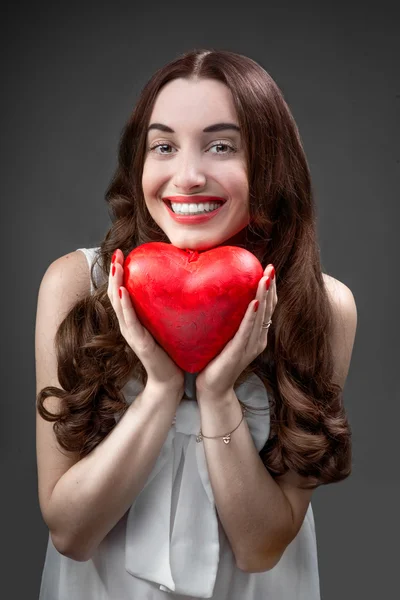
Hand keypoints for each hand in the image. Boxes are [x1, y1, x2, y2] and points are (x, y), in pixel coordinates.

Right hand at [107, 249, 184, 395]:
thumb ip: (165, 306)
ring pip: (118, 304)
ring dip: (116, 284)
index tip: (122, 252)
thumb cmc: (171, 351)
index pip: (122, 291)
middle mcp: (128, 324)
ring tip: (117, 266)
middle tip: (118, 252)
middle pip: (115, 293)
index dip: (119, 272)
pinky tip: (123, 292)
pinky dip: (124, 306)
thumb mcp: (166, 323)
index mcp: (134, 318)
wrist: (171, 379)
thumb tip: (179, 281)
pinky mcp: (139, 343)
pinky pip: (129, 321)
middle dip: (115, 272)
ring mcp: (131, 334)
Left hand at [195, 264, 276, 397]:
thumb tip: (220, 295)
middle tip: (270, 267)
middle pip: (269, 309)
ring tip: (266, 278)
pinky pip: (247, 331)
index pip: (268, 307)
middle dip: (271, 287)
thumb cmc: (215, 361)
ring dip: (264, 296)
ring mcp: (251, 346)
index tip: (268, 269)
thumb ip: (228, 319)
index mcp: (257, 335)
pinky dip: (252, 316)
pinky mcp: (239, 352)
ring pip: (262, 317)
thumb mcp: (225, 336)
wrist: (212, 389)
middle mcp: (258, 339)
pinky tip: (255, 302)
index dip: (270, 289)